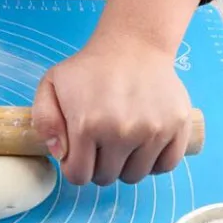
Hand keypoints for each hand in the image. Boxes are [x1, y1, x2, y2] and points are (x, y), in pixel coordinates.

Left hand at [32, 35, 191, 186]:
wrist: (133, 45)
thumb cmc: (88, 69)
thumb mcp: (50, 86)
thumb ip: (45, 122)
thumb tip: (60, 154)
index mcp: (88, 125)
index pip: (79, 175)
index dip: (75, 169)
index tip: (78, 154)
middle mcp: (122, 131)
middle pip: (107, 178)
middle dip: (98, 167)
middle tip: (99, 145)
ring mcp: (153, 130)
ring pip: (136, 175)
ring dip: (125, 166)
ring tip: (121, 144)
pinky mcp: (177, 126)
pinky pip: (166, 165)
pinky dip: (154, 163)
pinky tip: (143, 147)